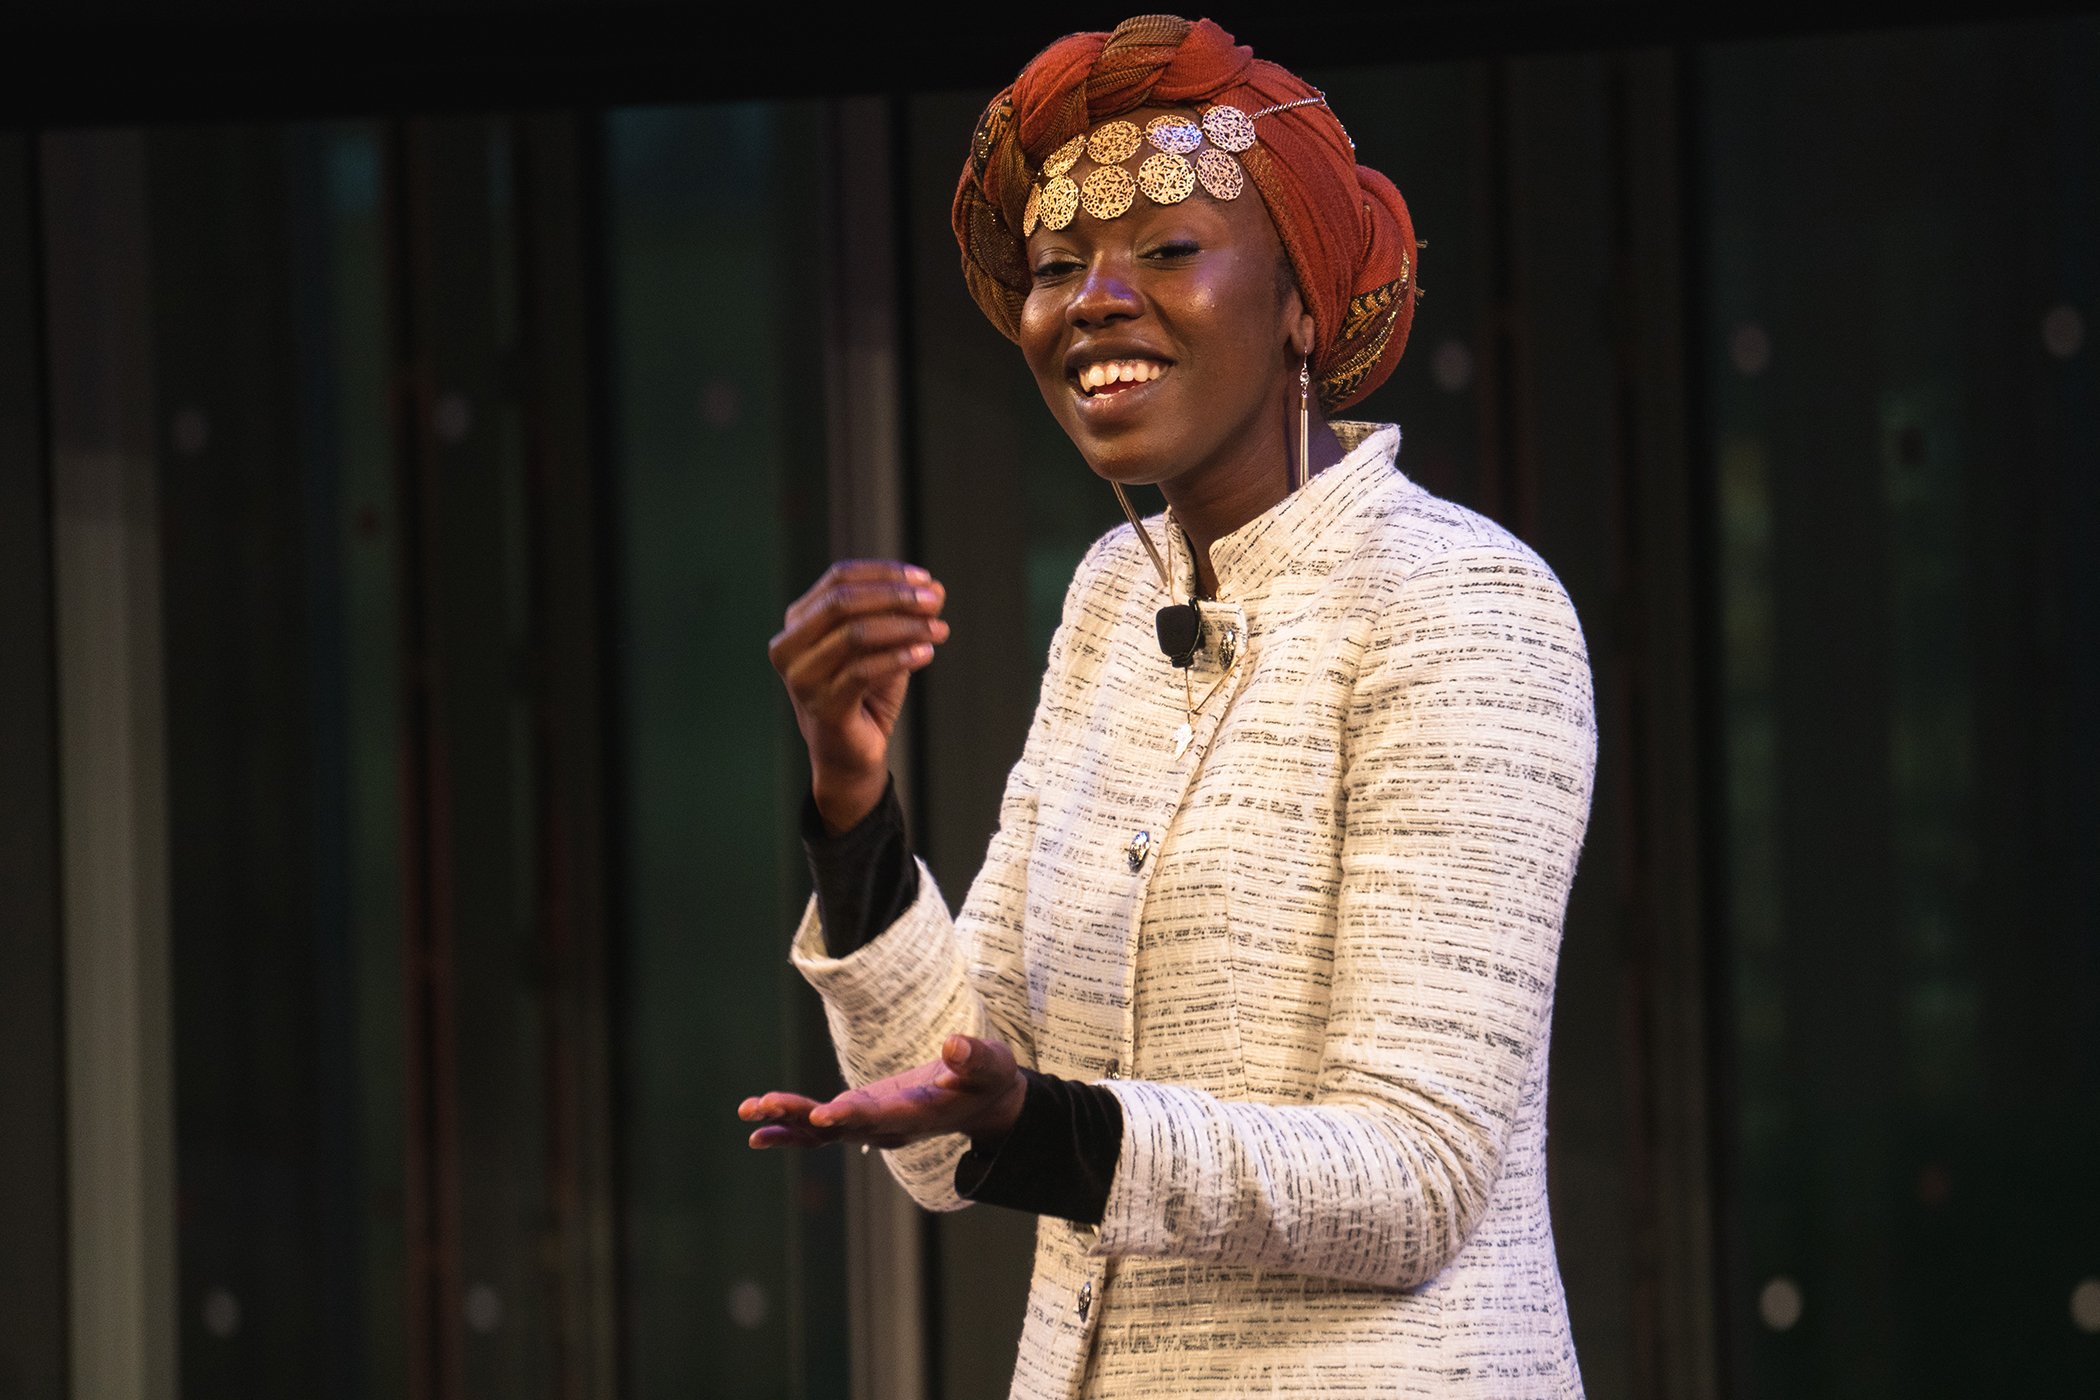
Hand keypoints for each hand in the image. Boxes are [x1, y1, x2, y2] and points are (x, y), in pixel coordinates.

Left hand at [739, 1035, 1025, 1151]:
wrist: (984, 1104)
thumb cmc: (988, 1080)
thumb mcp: (992, 1064)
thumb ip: (974, 1058)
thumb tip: (953, 1047)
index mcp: (918, 1115)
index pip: (881, 1116)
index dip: (852, 1117)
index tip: (822, 1116)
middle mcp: (888, 1127)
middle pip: (839, 1127)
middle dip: (800, 1118)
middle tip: (763, 1108)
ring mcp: (872, 1125)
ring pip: (822, 1131)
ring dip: (786, 1123)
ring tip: (748, 1113)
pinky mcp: (863, 1116)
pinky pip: (821, 1127)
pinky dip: (791, 1124)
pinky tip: (758, 1122)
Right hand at [769, 561, 948, 832]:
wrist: (852, 755)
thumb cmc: (866, 694)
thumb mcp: (887, 645)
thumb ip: (905, 615)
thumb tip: (936, 589)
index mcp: (799, 622)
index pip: (839, 578)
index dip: (884, 573)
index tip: (926, 580)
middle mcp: (790, 646)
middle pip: (842, 601)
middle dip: (895, 596)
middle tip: (935, 601)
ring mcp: (801, 678)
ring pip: (854, 633)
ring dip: (904, 627)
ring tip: (939, 630)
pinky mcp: (821, 706)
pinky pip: (863, 671)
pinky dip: (899, 658)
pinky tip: (926, 654)